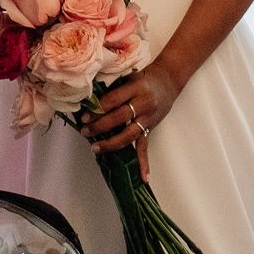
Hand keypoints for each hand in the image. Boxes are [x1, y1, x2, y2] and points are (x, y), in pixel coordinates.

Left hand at [86, 64, 182, 180]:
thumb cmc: (144, 77)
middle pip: (119, 117)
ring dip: (111, 143)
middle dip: (100, 126)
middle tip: (85, 131)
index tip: (84, 116)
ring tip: (95, 148)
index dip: (98, 109)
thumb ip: (113, 86)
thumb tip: (88, 98)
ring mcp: (148, 118)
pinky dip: (144, 163)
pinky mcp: (151, 128)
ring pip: (129, 134)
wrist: (169, 80)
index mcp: (135, 87)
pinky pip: (145, 147)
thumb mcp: (129, 75)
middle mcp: (143, 103)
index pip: (113, 100)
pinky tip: (143, 178)